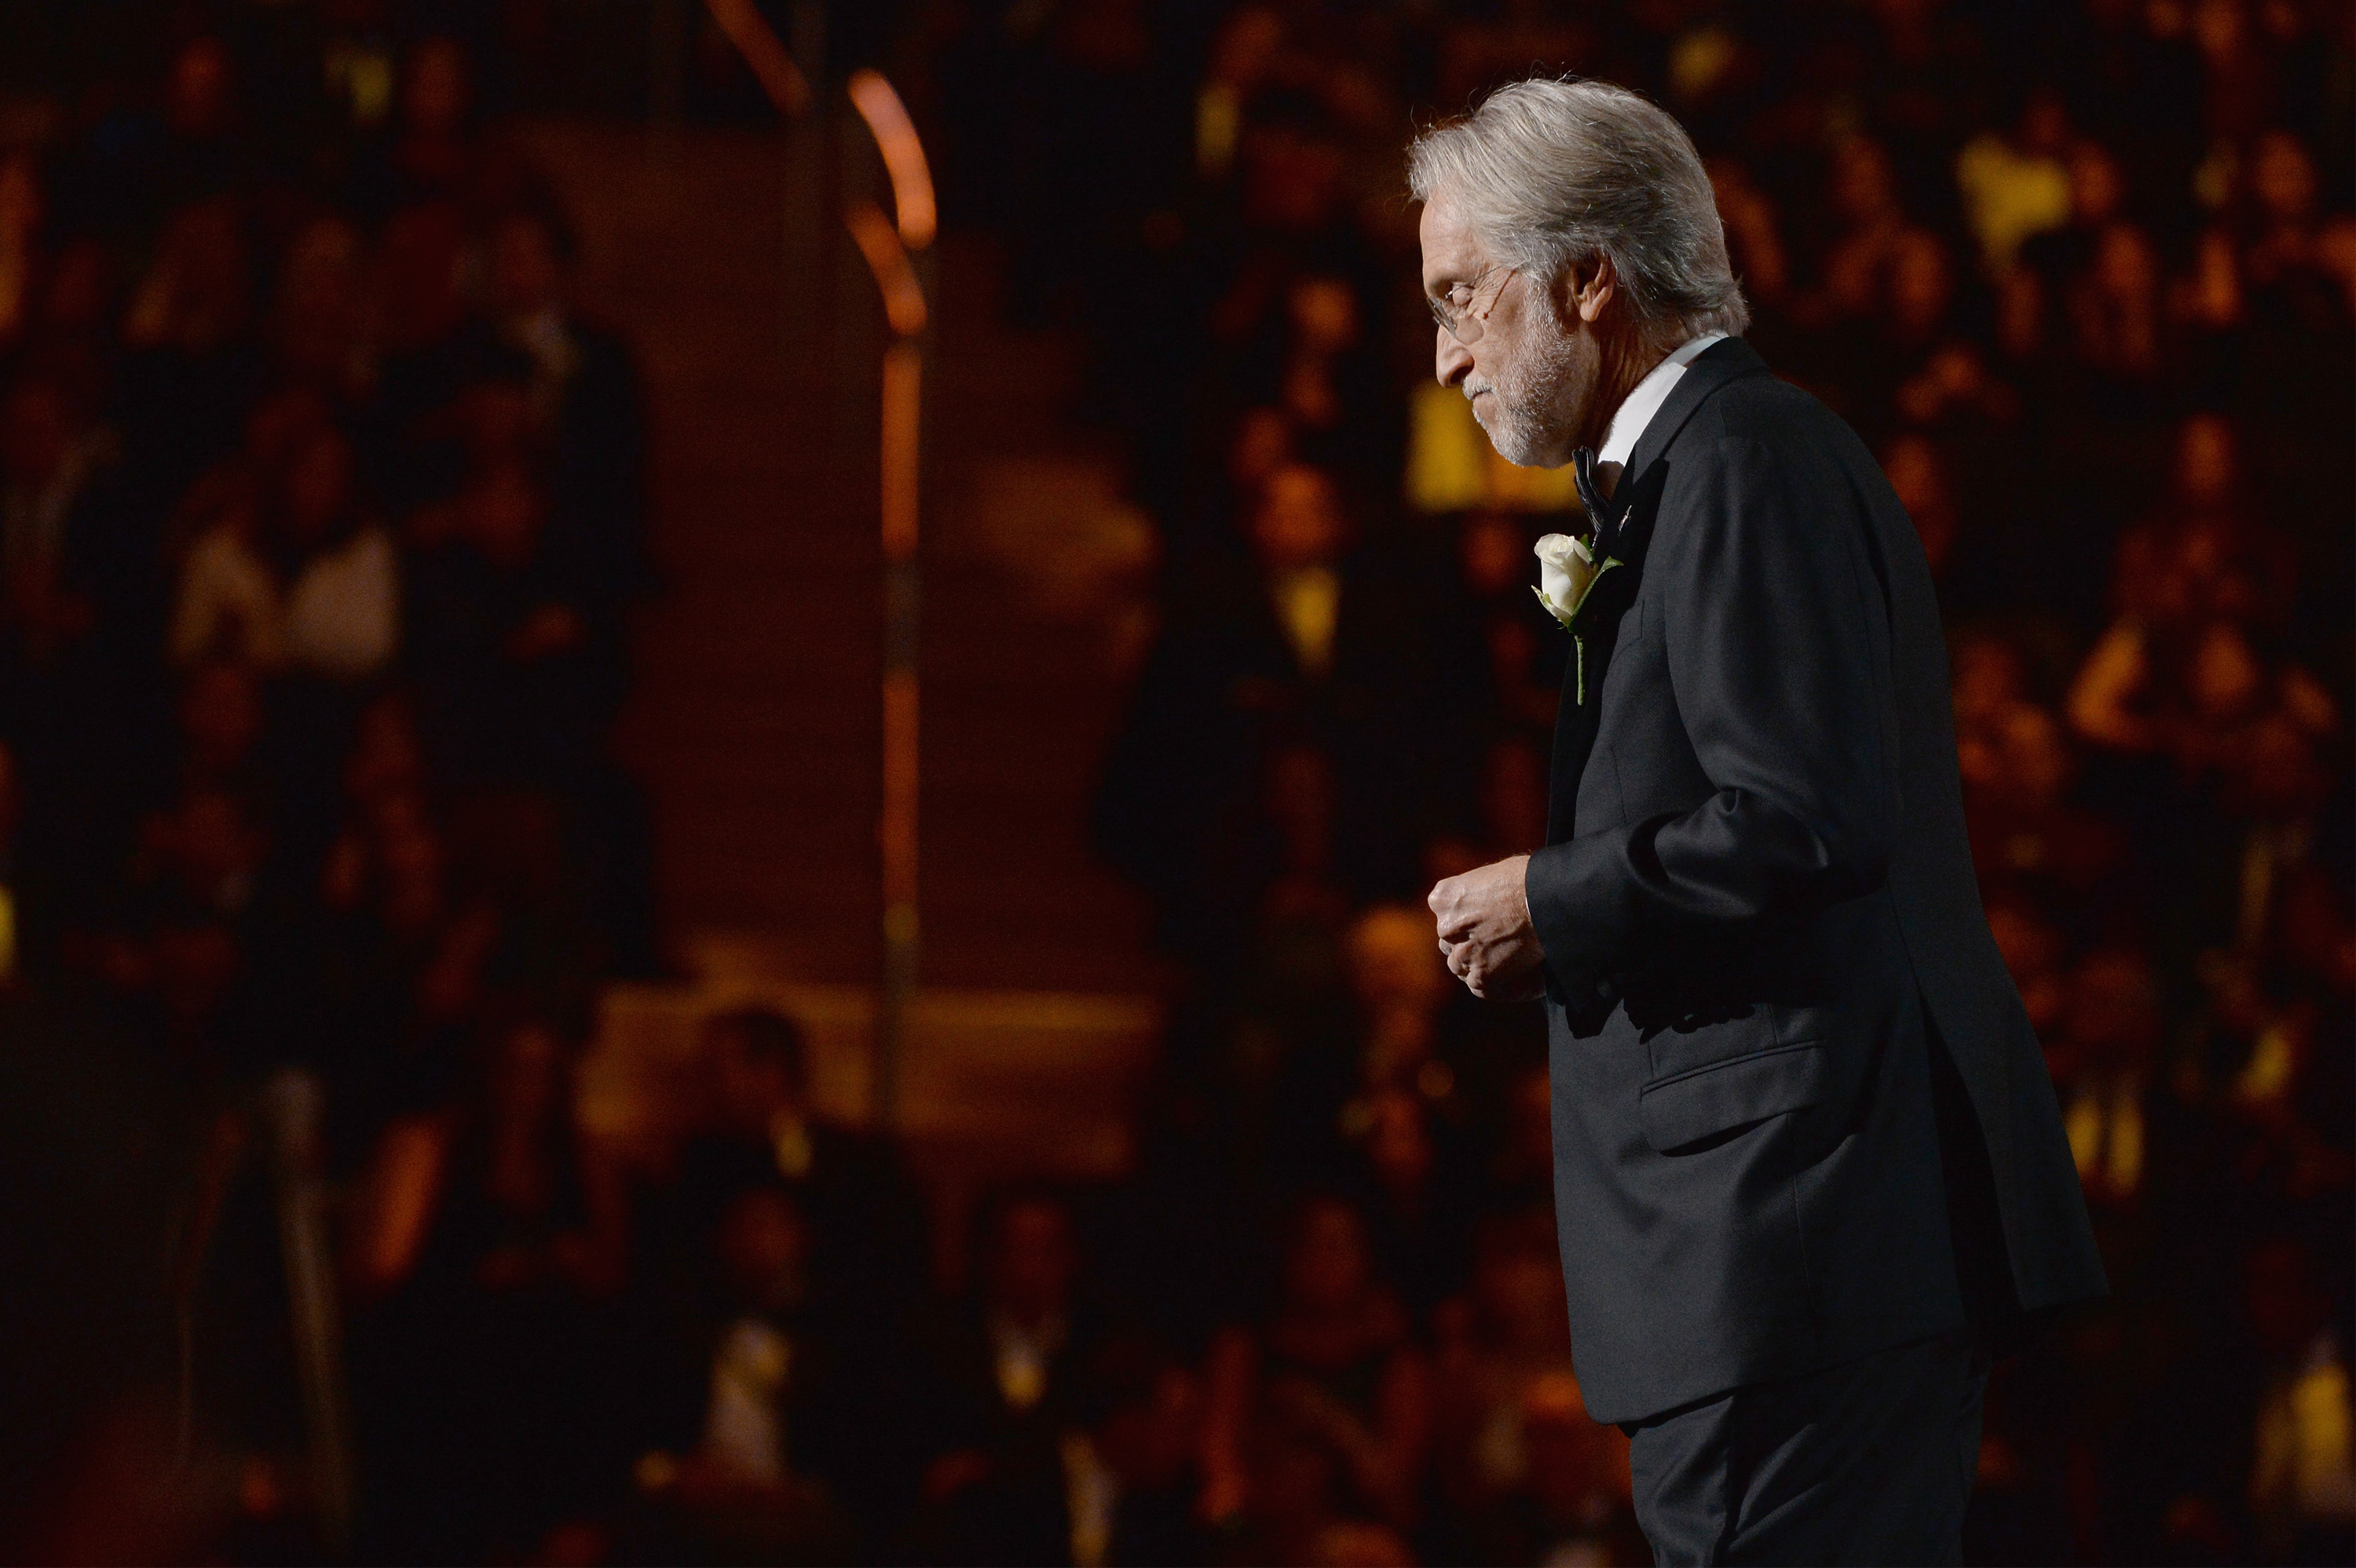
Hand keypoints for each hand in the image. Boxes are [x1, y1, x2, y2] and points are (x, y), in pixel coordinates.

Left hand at [1429, 854, 1543, 1001]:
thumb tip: (1483, 897)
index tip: (1479, 919)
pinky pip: (1477, 985)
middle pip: (1449, 940)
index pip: (1445, 914)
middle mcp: (1445, 927)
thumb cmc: (1526, 880)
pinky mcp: (1481, 975)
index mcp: (1443, 898)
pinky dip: (1490, 982)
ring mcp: (1462, 953)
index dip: (1463, 918)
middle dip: (1466, 941)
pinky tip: (1505, 975)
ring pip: (1459, 964)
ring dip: (1475, 962)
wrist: (1546, 901)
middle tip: (1491, 940)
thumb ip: (1476, 890)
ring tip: (1500, 958)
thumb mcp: (1490, 874)